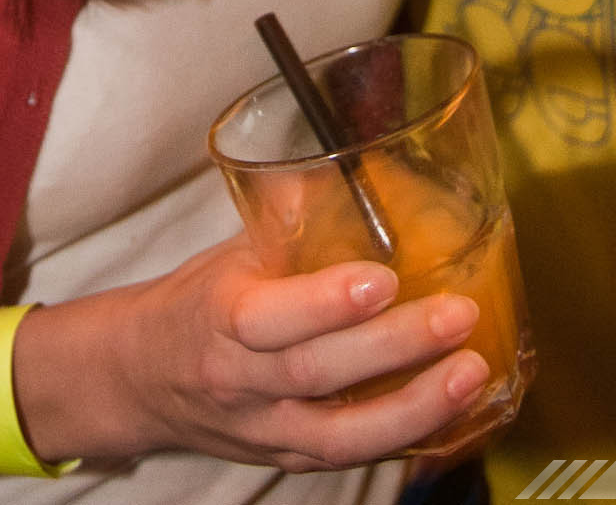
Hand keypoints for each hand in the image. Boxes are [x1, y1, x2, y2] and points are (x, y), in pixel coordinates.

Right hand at [15, 237, 488, 470]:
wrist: (144, 379)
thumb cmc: (198, 301)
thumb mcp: (233, 251)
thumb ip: (290, 215)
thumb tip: (353, 156)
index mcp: (220, 316)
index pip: (266, 319)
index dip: (324, 304)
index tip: (381, 278)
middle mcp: (241, 382)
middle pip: (316, 374)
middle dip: (394, 348)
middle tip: (458, 315)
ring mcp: (266, 430)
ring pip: (340, 434)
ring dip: (415, 407)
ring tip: (472, 372)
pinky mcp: (290, 458)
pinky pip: (352, 458)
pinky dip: (408, 438)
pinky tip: (456, 413)